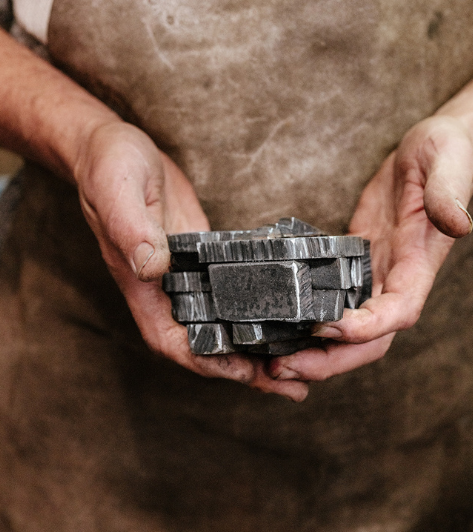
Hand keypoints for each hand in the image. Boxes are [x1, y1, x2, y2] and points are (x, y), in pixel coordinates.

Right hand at [72, 118, 304, 399]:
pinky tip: (292, 315)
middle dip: (244, 368)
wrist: (112, 145)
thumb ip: (132, 230)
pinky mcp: (203, 256)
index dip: (208, 363)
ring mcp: (185, 274)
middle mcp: (164, 288)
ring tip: (303, 363)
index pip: (173, 340)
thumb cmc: (109, 166)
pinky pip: (232, 292)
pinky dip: (258, 307)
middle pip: (205, 342)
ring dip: (258, 344)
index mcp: (141, 284)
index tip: (245, 376)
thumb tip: (153, 266)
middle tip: (294, 386)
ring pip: (223, 321)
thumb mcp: (119, 192)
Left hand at [268, 114, 472, 385]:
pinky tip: (272, 323)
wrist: (439, 147)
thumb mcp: (448, 163)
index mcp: (422, 261)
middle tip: (281, 367)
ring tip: (269, 359)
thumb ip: (450, 194)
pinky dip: (306, 320)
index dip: (366, 329)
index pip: (399, 312)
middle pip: (369, 340)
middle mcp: (399, 277)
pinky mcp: (356, 261)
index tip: (328, 325)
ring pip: (348, 331)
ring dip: (313, 351)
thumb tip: (458, 224)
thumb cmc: (449, 152)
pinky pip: (332, 303)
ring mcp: (376, 273)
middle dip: (329, 359)